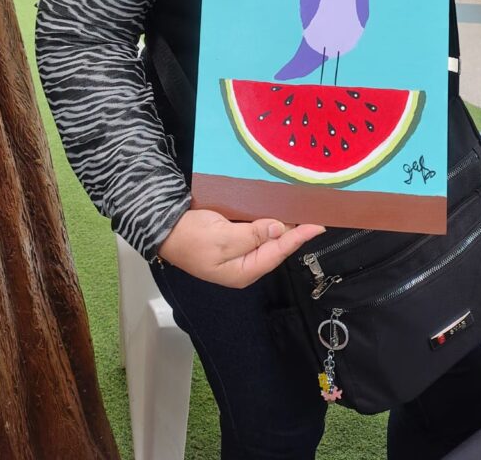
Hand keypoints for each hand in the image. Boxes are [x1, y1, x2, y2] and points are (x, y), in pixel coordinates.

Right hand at [157, 209, 324, 287]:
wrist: (163, 229)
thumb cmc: (190, 236)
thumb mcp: (222, 237)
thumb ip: (253, 235)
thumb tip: (280, 229)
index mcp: (243, 270)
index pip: (278, 252)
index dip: (299, 238)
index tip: (318, 226)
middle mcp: (245, 263)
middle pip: (276, 247)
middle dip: (295, 232)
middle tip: (315, 215)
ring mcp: (238, 251)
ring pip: (268, 238)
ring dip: (284, 225)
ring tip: (302, 212)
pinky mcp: (233, 238)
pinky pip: (257, 231)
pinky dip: (268, 221)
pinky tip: (277, 211)